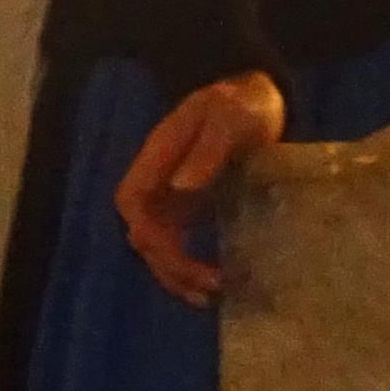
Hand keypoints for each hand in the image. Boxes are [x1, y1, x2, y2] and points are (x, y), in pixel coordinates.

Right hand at [113, 73, 285, 304]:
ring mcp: (172, 195)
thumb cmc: (242, 102)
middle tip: (211, 288)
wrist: (256, 92)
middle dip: (170, 267)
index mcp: (157, 155)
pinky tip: (216, 285)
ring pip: (157, 246)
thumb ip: (208, 149)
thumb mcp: (230, 117)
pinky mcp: (189, 206)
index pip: (133, 202)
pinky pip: (178, 244)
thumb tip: (181, 187)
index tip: (186, 259)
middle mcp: (158, 180)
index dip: (151, 236)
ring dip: (177, 276)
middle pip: (143, 233)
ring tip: (212, 297)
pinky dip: (190, 268)